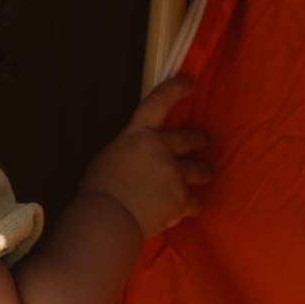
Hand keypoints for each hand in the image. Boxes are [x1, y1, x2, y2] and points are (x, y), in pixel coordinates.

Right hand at [78, 75, 211, 239]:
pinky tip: (189, 208)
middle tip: (203, 141)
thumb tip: (137, 156)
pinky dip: (192, 205)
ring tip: (206, 175)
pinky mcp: (181, 199)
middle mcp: (162, 149)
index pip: (160, 101)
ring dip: (204, 172)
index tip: (189, 84)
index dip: (176, 90)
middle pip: (190, 138)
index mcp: (139, 134)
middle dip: (200, 139)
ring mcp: (174, 174)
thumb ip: (130, 150)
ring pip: (201, 170)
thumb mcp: (110, 156)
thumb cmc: (99, 190)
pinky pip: (196, 201)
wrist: (107, 218)